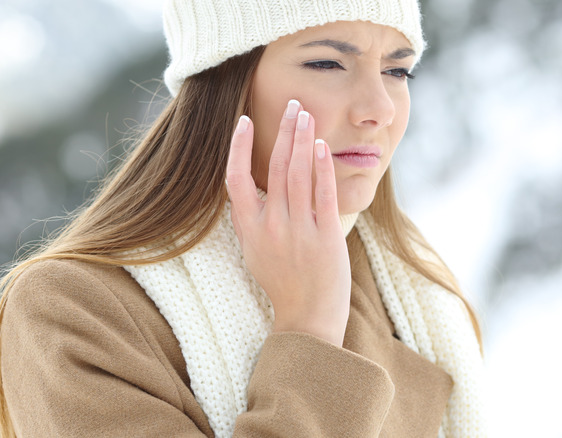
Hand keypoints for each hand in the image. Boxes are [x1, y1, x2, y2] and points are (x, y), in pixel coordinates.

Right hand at [225, 99, 351, 346]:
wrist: (307, 318)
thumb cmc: (282, 284)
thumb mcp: (254, 253)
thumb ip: (249, 221)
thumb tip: (243, 191)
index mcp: (250, 229)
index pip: (236, 179)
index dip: (238, 148)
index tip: (244, 121)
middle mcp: (271, 227)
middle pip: (274, 167)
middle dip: (284, 131)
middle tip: (292, 104)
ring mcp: (298, 231)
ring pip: (297, 174)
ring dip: (302, 140)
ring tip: (307, 114)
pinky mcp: (325, 236)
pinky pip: (323, 194)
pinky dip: (322, 167)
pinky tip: (322, 146)